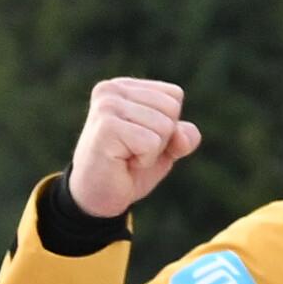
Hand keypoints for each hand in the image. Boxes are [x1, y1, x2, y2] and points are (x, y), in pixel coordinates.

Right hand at [66, 76, 203, 222]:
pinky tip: (122, 162)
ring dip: (152, 151)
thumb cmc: (129, 168)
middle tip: (133, 150)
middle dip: (162, 138)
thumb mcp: (165, 148)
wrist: (98, 196)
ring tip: (127, 155)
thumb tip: (183, 135)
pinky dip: (145, 160)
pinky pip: (151, 143)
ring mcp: (106, 105)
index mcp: (124, 86)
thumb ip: (183, 135)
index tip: (141, 139)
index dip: (168, 126)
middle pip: (171, 108)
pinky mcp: (106, 126)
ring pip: (164, 126)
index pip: (174, 95)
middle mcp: (111, 89)